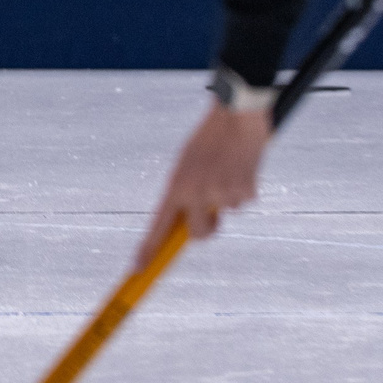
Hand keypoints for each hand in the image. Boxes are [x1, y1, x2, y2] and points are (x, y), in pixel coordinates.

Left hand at [136, 104, 270, 268]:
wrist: (236, 114)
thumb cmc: (209, 138)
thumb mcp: (188, 164)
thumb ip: (185, 192)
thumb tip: (188, 221)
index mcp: (176, 185)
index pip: (158, 225)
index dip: (148, 249)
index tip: (137, 268)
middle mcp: (196, 193)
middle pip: (199, 233)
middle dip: (208, 228)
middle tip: (212, 213)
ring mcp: (221, 193)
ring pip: (226, 213)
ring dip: (229, 197)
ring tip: (228, 168)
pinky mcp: (244, 190)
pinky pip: (244, 201)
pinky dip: (245, 188)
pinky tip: (242, 166)